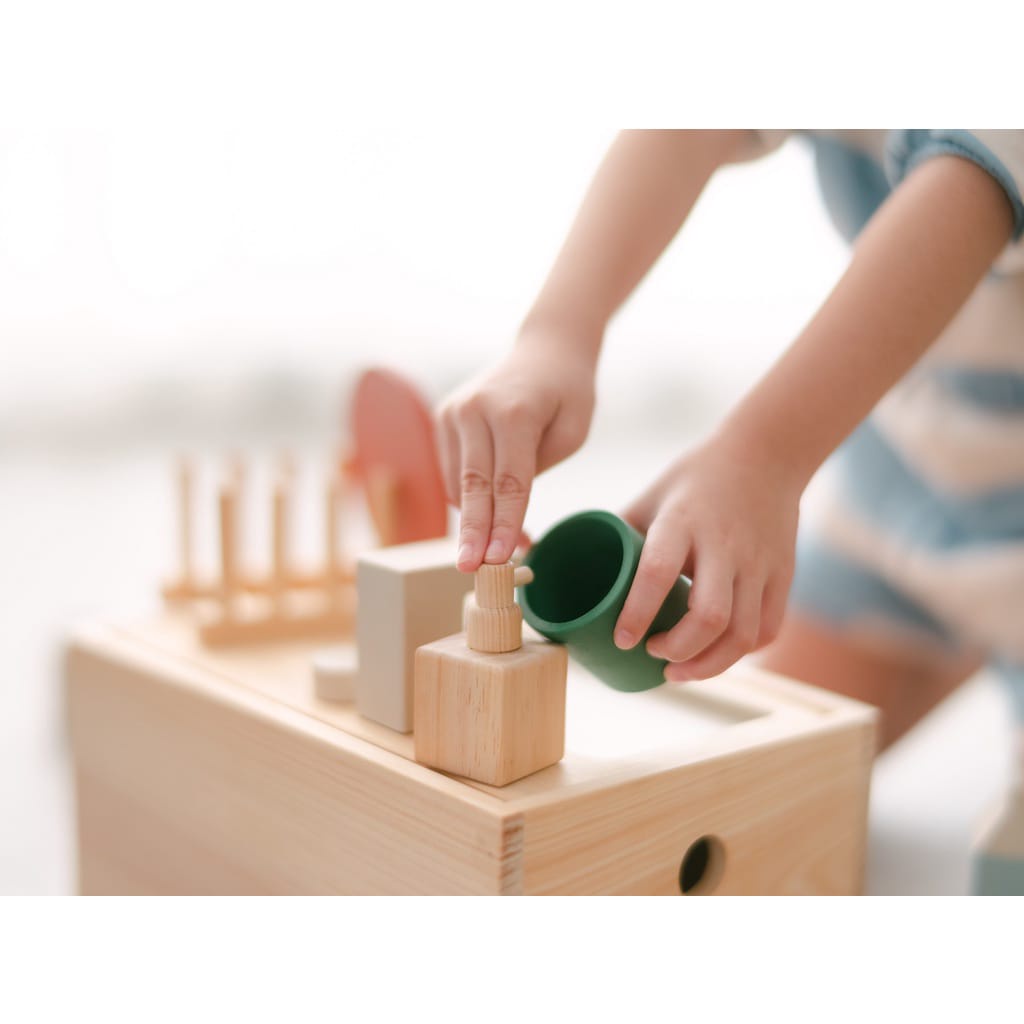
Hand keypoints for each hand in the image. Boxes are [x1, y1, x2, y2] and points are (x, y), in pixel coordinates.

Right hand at [436, 327, 598, 570]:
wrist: (545, 348)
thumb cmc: (568, 393)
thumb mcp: (573, 431)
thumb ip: (538, 469)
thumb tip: (504, 514)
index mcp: (513, 411)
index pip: (508, 482)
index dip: (504, 525)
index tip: (499, 559)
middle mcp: (475, 409)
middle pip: (474, 486)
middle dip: (474, 533)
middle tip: (471, 571)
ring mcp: (453, 411)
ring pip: (459, 483)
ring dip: (475, 521)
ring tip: (495, 554)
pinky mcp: (443, 416)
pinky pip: (453, 472)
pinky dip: (469, 499)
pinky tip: (489, 519)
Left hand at [614, 435, 801, 680]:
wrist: (767, 455)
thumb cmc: (695, 480)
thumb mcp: (651, 498)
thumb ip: (621, 537)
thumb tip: (579, 573)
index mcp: (682, 521)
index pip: (658, 572)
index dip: (638, 613)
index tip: (622, 640)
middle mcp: (724, 544)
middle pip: (709, 616)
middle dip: (678, 651)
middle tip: (653, 654)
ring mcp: (758, 562)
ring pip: (743, 633)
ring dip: (708, 665)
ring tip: (679, 671)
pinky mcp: (783, 575)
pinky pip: (768, 629)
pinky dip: (741, 653)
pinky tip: (716, 654)